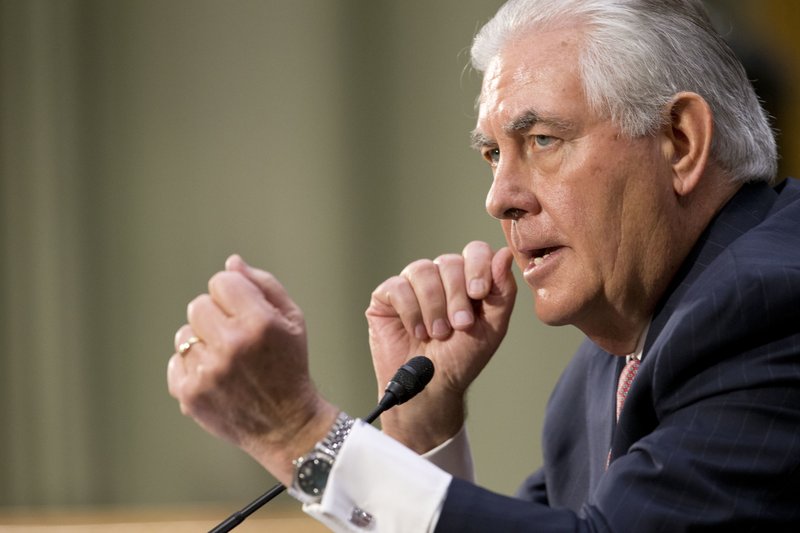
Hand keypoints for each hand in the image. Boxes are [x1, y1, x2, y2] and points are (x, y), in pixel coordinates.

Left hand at [167, 255, 336, 484]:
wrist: (287, 425)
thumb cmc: (291, 367)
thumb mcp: (293, 321)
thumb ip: (264, 285)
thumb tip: (232, 263)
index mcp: (259, 322)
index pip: (222, 281)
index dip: (233, 294)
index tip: (244, 311)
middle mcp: (231, 345)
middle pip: (198, 305)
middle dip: (216, 317)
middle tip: (236, 338)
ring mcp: (207, 371)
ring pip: (184, 334)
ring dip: (202, 343)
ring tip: (227, 361)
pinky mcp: (190, 393)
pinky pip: (175, 362)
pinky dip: (192, 368)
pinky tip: (216, 378)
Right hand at [366, 241, 515, 451]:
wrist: (430, 388)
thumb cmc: (460, 359)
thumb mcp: (492, 327)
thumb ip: (502, 291)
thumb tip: (504, 254)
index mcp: (467, 279)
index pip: (474, 251)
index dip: (478, 267)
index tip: (479, 294)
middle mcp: (439, 277)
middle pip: (448, 262)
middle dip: (456, 297)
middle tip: (459, 326)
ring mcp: (412, 285)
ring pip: (422, 270)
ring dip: (433, 306)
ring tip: (437, 333)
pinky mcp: (387, 296)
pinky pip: (397, 286)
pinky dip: (410, 311)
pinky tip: (416, 331)